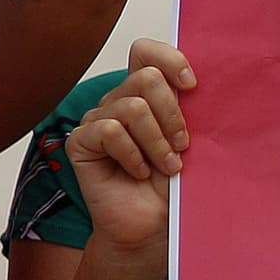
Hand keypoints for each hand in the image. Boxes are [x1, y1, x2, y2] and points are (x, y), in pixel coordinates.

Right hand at [65, 40, 192, 258]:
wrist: (153, 227)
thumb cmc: (172, 187)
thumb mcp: (189, 142)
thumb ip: (187, 109)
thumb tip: (199, 83)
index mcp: (146, 95)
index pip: (146, 52)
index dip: (169, 58)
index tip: (192, 86)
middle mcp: (119, 102)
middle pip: (146, 78)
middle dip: (172, 114)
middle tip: (182, 146)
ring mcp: (98, 120)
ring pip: (131, 107)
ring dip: (156, 142)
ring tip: (165, 166)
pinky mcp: (81, 142)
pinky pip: (109, 131)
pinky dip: (131, 154)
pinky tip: (138, 172)